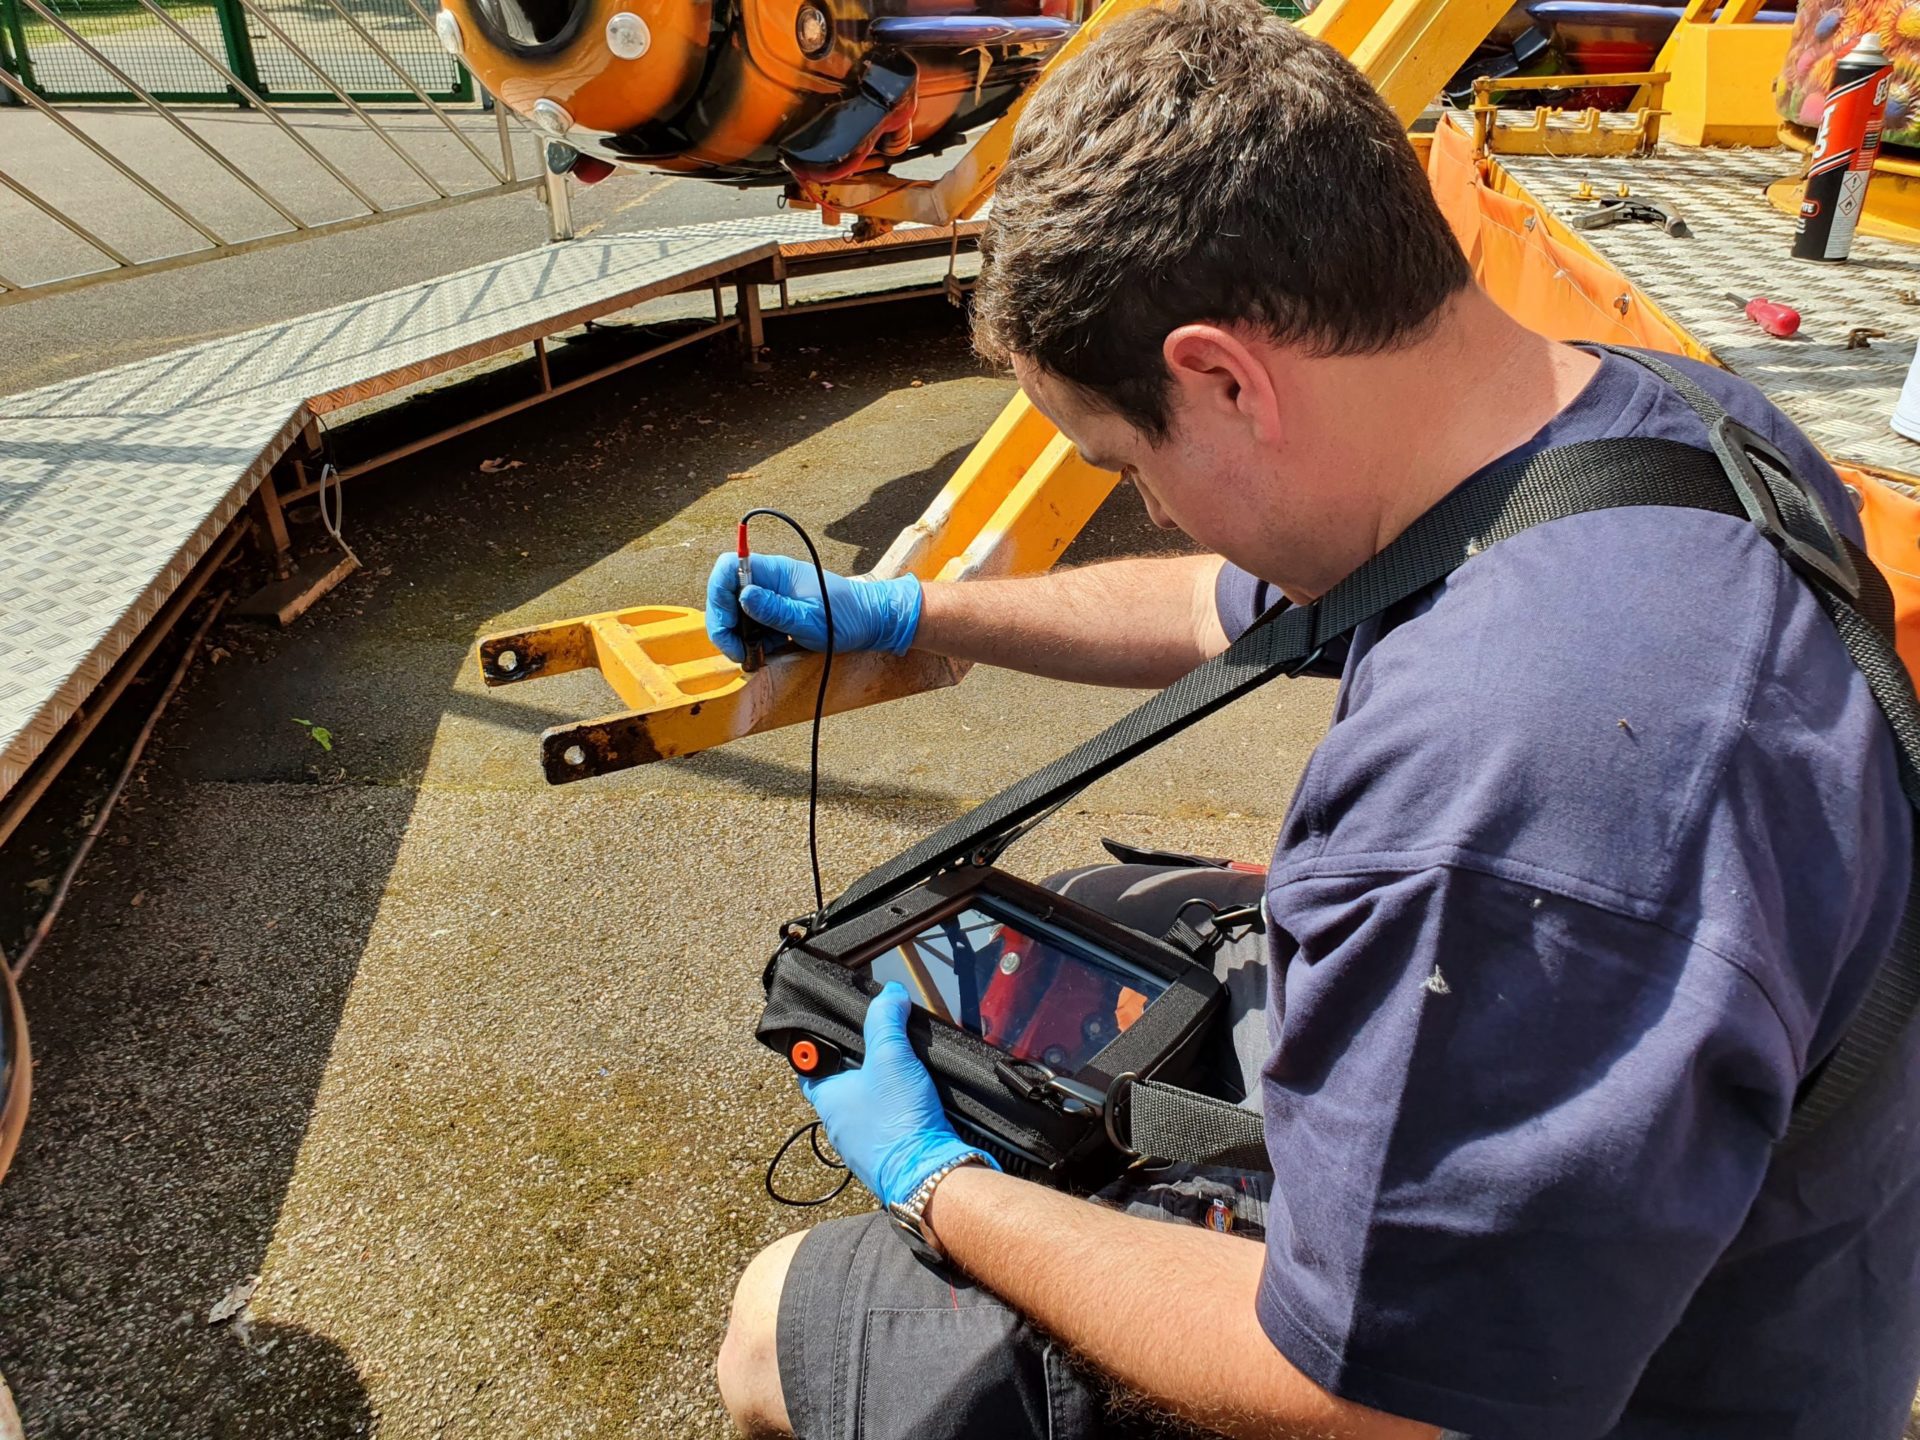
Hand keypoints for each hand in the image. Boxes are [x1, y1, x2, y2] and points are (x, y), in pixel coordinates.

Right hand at [705, 553, 921, 663]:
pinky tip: (768, 654)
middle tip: (737, 652)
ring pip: (737, 614)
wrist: (872, 624)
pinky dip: (755, 643)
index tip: (729, 623)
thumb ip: (775, 610)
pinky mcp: (778, 615)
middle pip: (726, 594)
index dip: (719, 593)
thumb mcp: (810, 619)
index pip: (729, 566)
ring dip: (739, 638)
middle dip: (725, 624)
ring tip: (754, 657)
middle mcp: (770, 581)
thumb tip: (743, 595)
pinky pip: (754, 627)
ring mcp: (773, 598)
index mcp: (776, 571)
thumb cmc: (847, 617)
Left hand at [799, 982, 996, 1208]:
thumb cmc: (898, 1120)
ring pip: (865, 1109)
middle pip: (842, 1087)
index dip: (818, 1050)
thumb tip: (890, 994)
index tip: (834, 1034)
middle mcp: (837, 1124)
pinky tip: (916, 1105)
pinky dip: (897, 1115)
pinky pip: (885, 1129)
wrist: (929, 1174)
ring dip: (881, 1093)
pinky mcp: (885, 1157)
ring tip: (904, 1075)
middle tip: (883, 1049)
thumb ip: (886, 1020)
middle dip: (860, 1069)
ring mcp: (860, 1145)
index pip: (809, 1069)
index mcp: (826, 1099)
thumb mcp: (890, 1056)